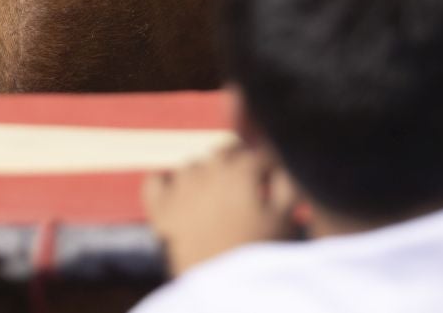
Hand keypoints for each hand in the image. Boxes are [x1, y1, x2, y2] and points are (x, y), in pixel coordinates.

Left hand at [143, 143, 298, 274]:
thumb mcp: (284, 219)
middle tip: (248, 186)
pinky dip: (166, 184)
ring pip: (192, 166)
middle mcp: (207, 171)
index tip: (273, 181)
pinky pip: (156, 181)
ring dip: (206, 175)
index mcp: (240, 171)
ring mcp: (180, 188)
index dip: (269, 168)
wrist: (224, 290)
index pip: (258, 156)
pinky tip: (179, 196)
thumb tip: (279, 167)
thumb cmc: (259, 255)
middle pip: (225, 152)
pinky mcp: (160, 210)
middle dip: (240, 163)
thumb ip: (286, 184)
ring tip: (219, 198)